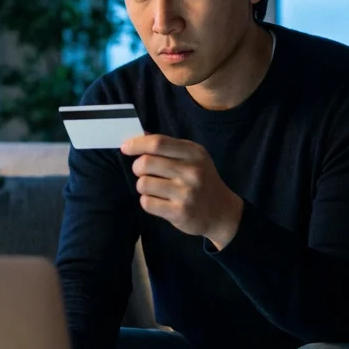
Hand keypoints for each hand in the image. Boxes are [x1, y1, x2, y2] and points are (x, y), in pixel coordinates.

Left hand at [121, 134, 244, 249]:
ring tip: (154, 189)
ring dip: (143, 186)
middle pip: (146, 162)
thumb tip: (139, 136)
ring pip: (143, 184)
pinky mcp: (180, 212)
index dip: (137, 144)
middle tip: (143, 172)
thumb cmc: (203, 181)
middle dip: (138, 167)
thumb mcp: (193, 158)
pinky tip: (159, 202)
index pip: (158, 143)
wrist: (222, 212)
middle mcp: (192, 171)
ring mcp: (186, 193)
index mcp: (194, 153)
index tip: (125, 147)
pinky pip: (147, 203)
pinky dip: (148, 202)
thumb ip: (169, 147)